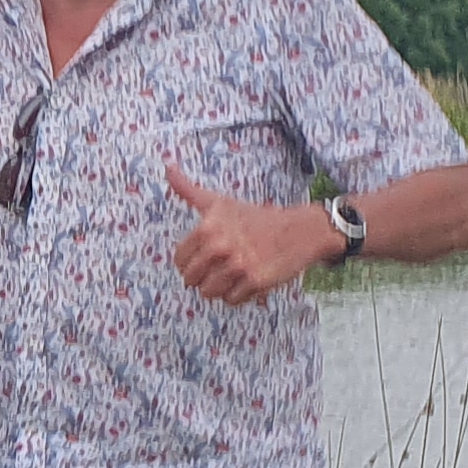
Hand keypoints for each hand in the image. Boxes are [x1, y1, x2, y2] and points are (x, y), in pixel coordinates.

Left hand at [164, 162, 336, 305]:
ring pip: (210, 293)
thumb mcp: (219, 202)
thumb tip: (167, 166)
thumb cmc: (255, 217)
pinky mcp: (255, 281)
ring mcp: (238, 265)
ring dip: (221, 287)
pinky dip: (239, 294)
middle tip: (221, 265)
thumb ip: (189, 190)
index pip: (180, 260)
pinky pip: (232, 301)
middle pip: (192, 280)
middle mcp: (221, 246)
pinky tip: (250, 278)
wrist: (300, 230)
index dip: (191, 260)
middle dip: (204, 276)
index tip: (206, 255)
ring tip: (235, 272)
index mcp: (207, 228)